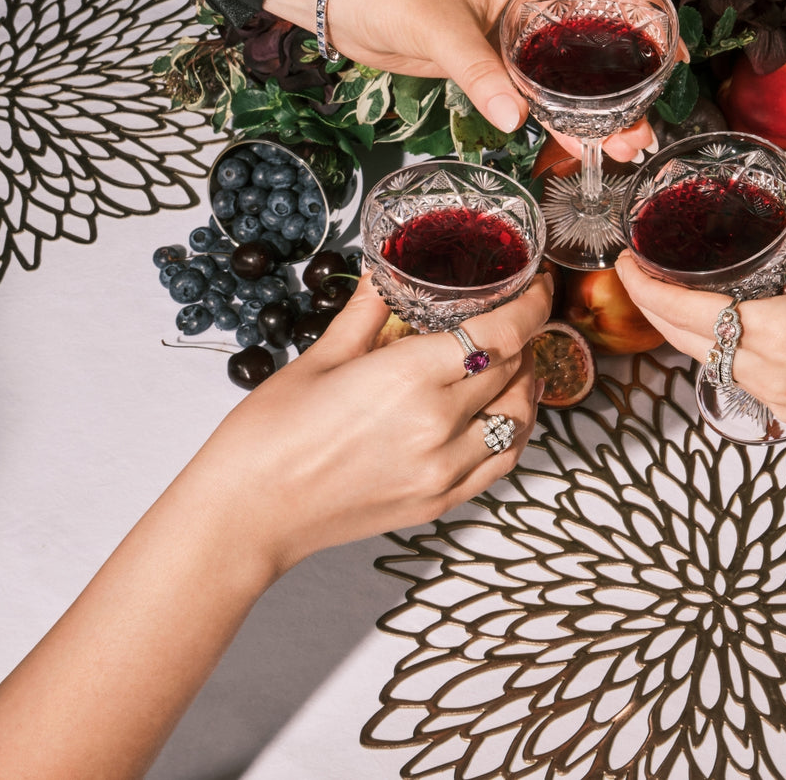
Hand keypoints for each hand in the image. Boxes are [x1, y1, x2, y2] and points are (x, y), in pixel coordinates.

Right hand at [178, 272, 553, 577]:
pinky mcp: (440, 501)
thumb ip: (368, 312)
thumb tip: (388, 272)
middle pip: (512, 367)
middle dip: (523, 334)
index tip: (538, 284)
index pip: (502, 330)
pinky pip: (501, 460)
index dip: (533, 303)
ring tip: (515, 360)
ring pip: (518, 416)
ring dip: (526, 382)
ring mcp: (444, 468)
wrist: (248, 513)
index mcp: (410, 376)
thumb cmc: (270, 434)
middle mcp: (439, 423)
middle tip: (516, 314)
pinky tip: (502, 411)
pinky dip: (513, 430)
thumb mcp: (321, 357)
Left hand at [266, 0, 657, 160]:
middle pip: (596, 42)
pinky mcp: (495, 65)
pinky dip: (559, 117)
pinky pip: (538, 92)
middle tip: (644, 127)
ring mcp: (514, 37)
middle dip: (627, 84)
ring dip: (596, 111)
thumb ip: (478, 71)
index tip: (673, 57)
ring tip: (623, 147)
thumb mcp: (439, 28)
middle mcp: (531, 4)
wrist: (342, 1)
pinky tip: (578, 144)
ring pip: (569, 74)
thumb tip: (515, 117)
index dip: (647, 21)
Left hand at [614, 159, 785, 452]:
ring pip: (708, 365)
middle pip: (682, 341)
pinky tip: (730, 328)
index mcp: (771, 332)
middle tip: (638, 268)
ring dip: (684, 332)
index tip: (622, 258)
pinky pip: (739, 381)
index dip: (642, 285)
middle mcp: (764, 373)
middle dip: (653, 306)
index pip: (678, 310)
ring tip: (676, 292)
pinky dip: (721, 353)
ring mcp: (780, 400)